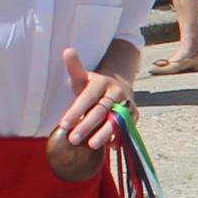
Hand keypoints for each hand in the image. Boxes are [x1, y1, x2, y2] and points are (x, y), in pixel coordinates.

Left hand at [45, 45, 127, 176]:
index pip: (87, 98)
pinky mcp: (135, 115)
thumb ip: (74, 67)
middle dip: (87, 125)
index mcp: (102, 82)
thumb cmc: (94, 85)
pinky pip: (128, 127)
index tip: (63, 125)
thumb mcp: (84, 76)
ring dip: (105, 133)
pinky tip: (110, 146)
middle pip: (101, 110)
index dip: (76, 111)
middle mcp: (116, 93)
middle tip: (73, 139)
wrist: (119, 85)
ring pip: (116, 120)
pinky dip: (120, 137)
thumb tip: (66, 50)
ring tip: (91, 145)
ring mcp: (127, 104)